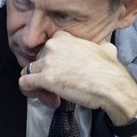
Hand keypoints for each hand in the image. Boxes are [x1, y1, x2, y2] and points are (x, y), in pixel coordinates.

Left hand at [18, 31, 136, 115]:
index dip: (50, 63)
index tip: (60, 74)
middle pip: (37, 62)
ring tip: (52, 96)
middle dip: (44, 76)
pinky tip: (46, 98)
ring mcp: (47, 62)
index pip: (46, 49)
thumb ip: (99, 47)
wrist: (112, 85)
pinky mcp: (44, 78)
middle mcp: (52, 46)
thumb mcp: (105, 49)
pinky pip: (24, 83)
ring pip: (28, 73)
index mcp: (63, 38)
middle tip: (57, 89)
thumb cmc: (110, 71)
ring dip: (37, 86)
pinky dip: (30, 92)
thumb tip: (104, 49)